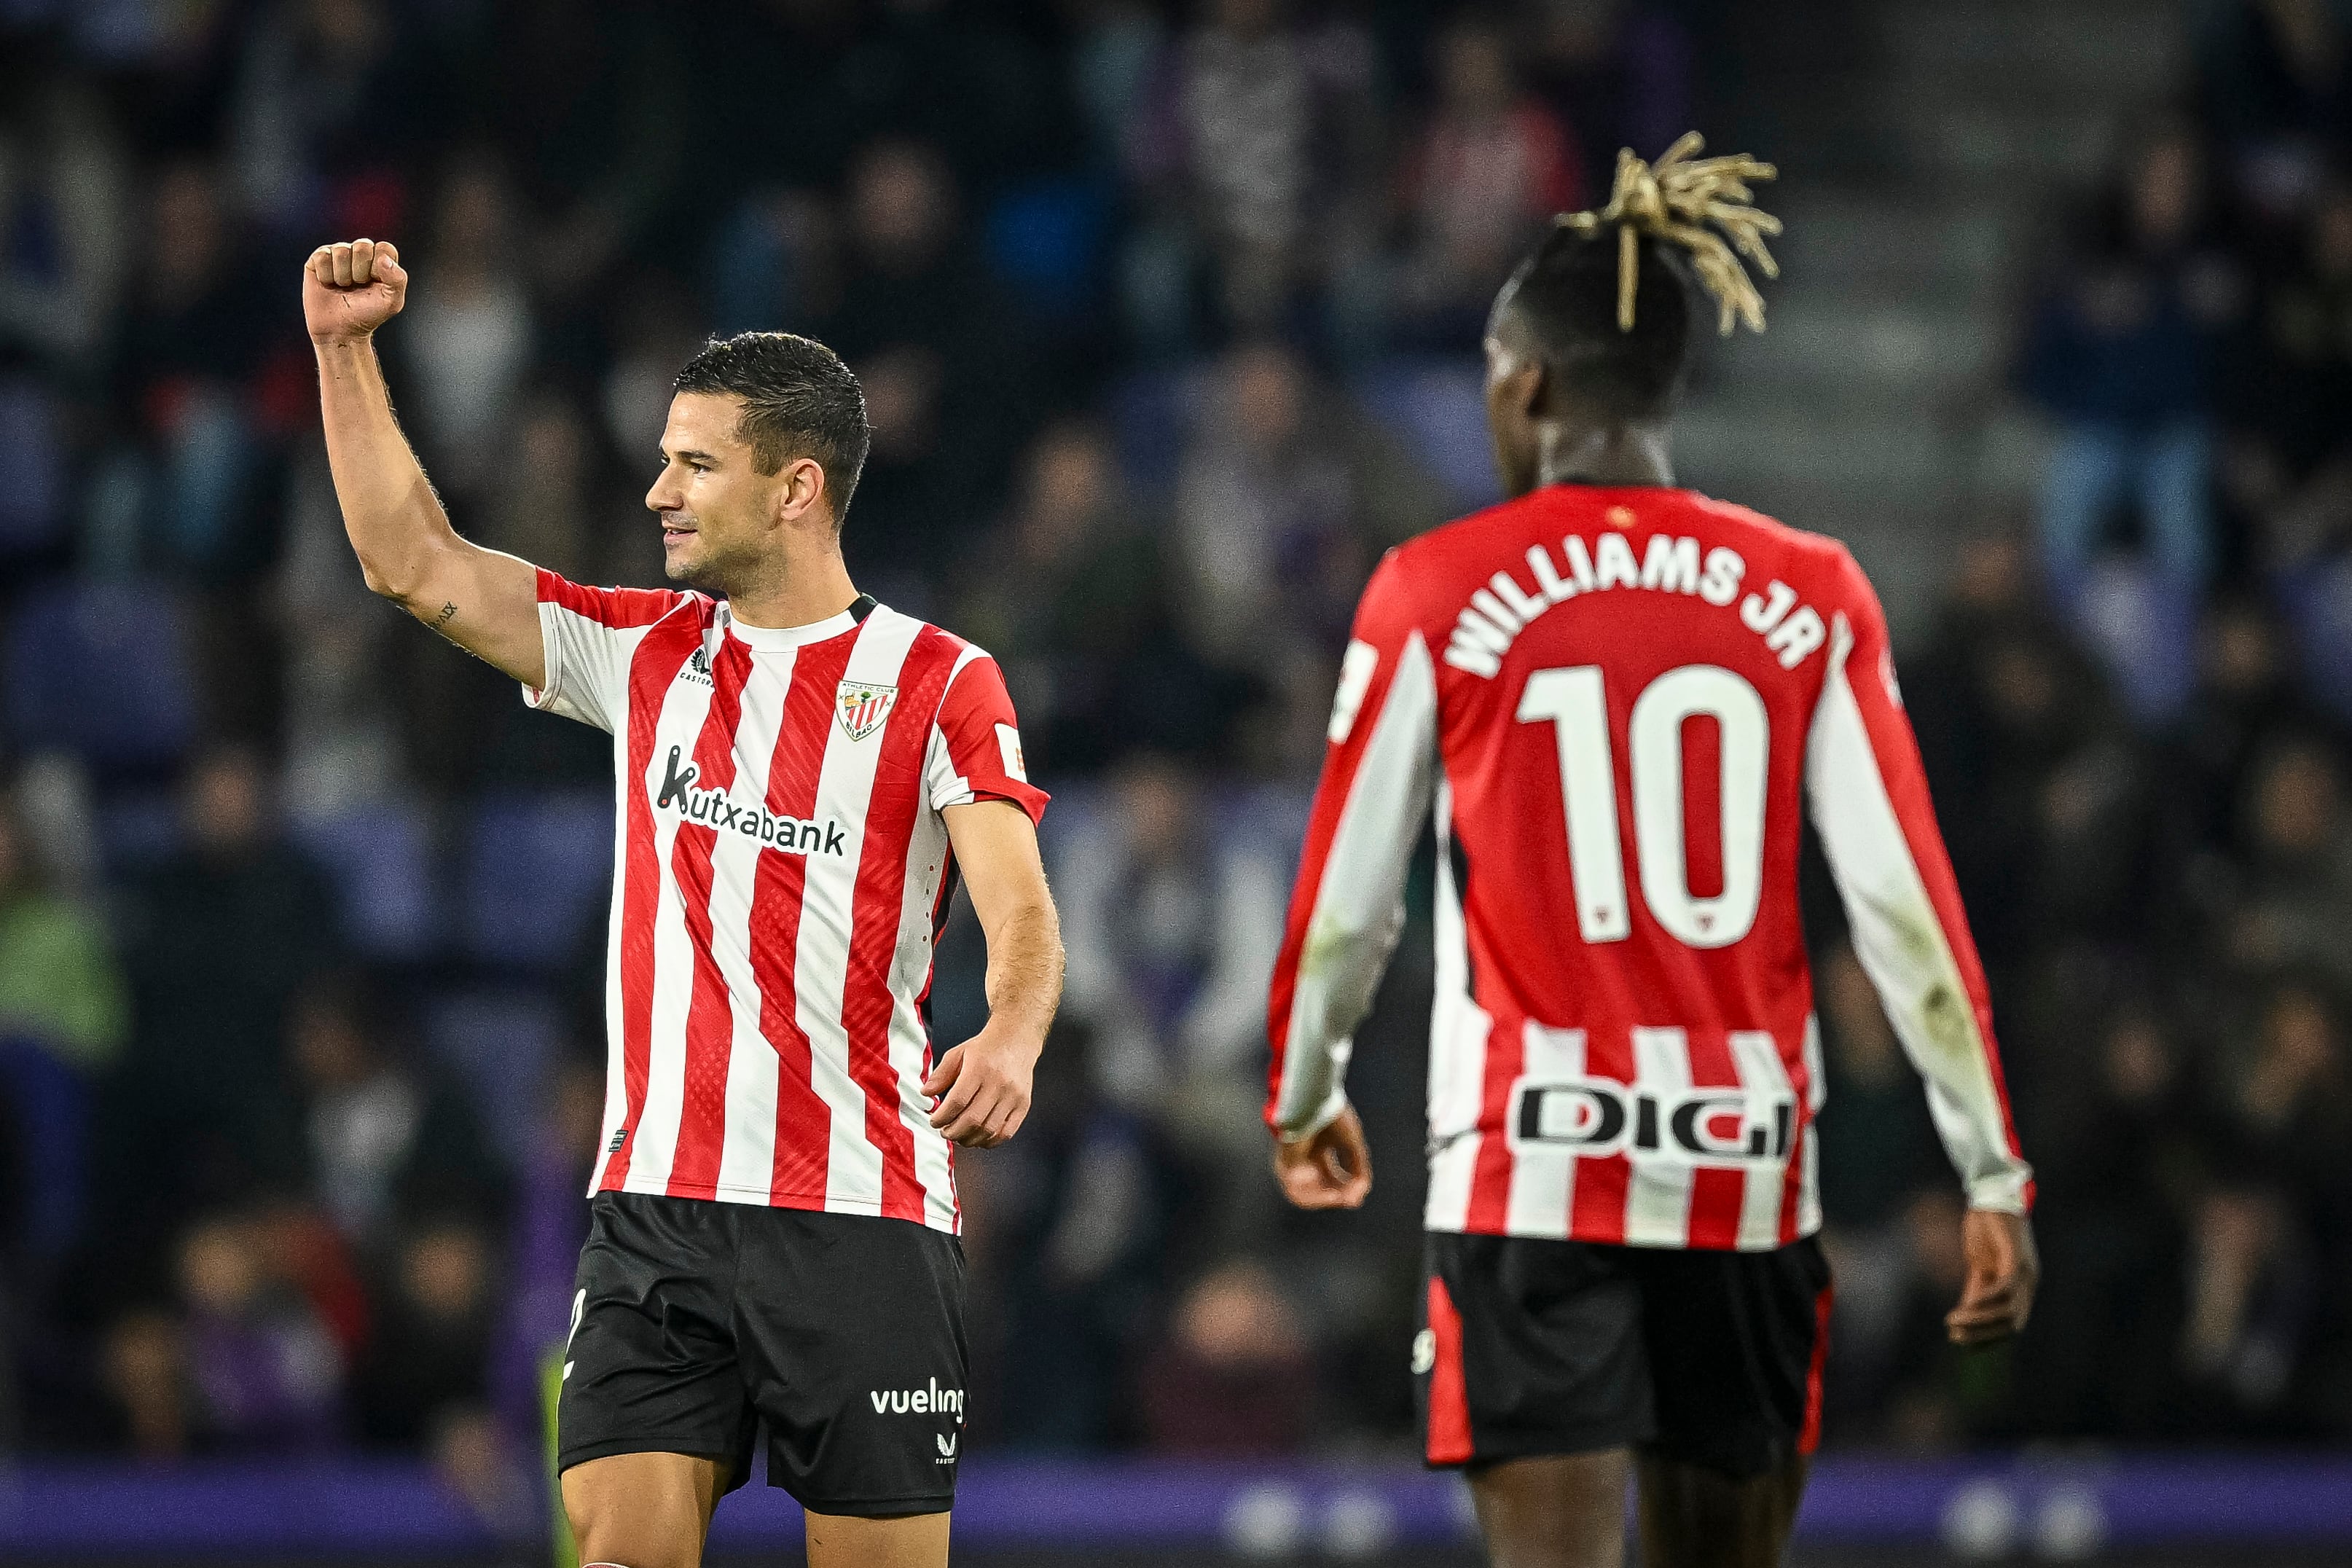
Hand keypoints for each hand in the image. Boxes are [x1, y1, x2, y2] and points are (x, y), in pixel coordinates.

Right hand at [304, 238, 407, 343]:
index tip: (376, 284)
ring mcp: (338, 254)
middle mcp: (359, 253)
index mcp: (380, 260)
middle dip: (361, 272)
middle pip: (362, 246)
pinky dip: (326, 275)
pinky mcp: (318, 259)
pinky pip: (322, 256)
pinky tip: (329, 284)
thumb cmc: (367, 315)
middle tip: (358, 286)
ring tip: (343, 287)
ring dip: (343, 276)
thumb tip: (383, 259)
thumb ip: (397, 279)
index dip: (380, 268)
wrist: (341, 330)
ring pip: (341, 250)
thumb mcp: (391, 302)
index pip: (384, 248)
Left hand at [924, 1024, 1039, 1147]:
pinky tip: (978, 1138)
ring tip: (959, 1136)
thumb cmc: (986, 1048)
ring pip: (989, 1130)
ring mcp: (1013, 1096)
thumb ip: (941, 1074)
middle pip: (973, 1119)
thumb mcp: (957, 1054)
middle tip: (944, 1131)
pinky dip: (990, 1141)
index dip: (942, 1117)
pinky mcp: (1023, 1105)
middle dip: (953, 1131)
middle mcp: (999, 1083)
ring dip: (969, 1139)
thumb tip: (926, 1093)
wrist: (1016, 1040)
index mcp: (979, 1068)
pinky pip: (1006, 1132)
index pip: (958, 1101)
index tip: (934, 1121)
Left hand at [1272, 1104, 1371, 1209]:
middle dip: (1338, 1197)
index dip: (1348, 1189)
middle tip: (1350, 1199)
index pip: (1333, 1179)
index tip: (1360, 1192)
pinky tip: (1326, 1190)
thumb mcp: (1353, 1146)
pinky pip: (1295, 1193)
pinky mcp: (1284, 1166)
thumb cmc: (1332, 1117)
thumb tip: (1360, 1196)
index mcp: (1319, 1150)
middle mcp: (1305, 1158)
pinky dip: (1312, 1196)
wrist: (1314, 1102)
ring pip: (1306, 1196)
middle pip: (1321, 1189)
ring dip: (1325, 1200)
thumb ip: (1359, 1171)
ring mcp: (1293, 1163)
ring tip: (1338, 1198)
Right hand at [1946, 1208, 2038, 1344]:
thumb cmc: (1986, 1229)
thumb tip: (1967, 1314)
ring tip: (1954, 1321)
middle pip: (2013, 1323)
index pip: (2011, 1324)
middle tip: (1955, 1336)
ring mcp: (2026, 1270)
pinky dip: (1986, 1300)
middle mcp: (2030, 1282)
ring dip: (1980, 1320)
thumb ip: (1977, 1289)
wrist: (1991, 1194)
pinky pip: (2005, 1288)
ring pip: (2009, 1310)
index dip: (1989, 1338)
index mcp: (2023, 1286)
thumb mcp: (1979, 1264)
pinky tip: (1968, 1304)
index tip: (1962, 1344)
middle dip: (1983, 1335)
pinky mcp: (2016, 1257)